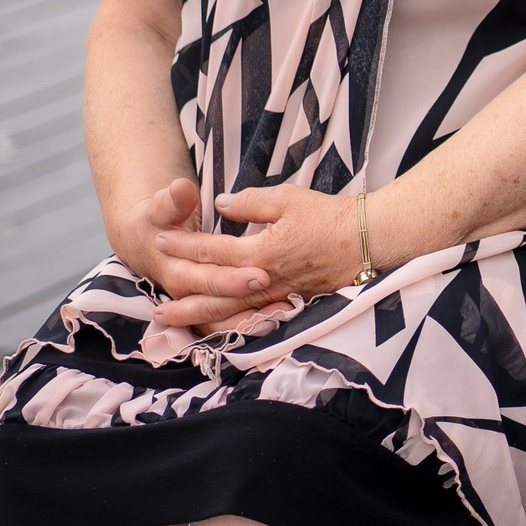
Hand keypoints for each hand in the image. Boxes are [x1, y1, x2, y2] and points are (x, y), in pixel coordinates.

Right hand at [113, 178, 273, 325]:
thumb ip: (173, 201)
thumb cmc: (156, 218)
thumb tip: (182, 188)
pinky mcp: (205, 300)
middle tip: (280, 290)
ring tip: (282, 311)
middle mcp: (185, 286)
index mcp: (173, 265)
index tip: (262, 275)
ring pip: (221, 319)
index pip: (203, 277)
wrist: (142, 239)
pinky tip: (276, 317)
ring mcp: (194, 297)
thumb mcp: (161, 207)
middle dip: (250, 298)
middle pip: (217, 301)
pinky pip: (225, 322)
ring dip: (250, 318)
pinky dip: (247, 323)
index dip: (230, 279)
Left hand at [155, 184, 362, 326]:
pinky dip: (231, 324)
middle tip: (155, 309)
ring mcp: (278, 294)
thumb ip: (251, 203)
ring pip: (232, 313)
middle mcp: (264, 280)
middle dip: (183, 301)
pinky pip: (253, 318)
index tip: (161, 241)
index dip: (185, 245)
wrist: (369, 239)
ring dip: (201, 319)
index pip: (213, 251)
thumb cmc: (331, 216)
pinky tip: (218, 327)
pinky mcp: (291, 300)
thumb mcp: (289, 199)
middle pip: (214, 295)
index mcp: (261, 252)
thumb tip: (222, 204)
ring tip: (178, 324)